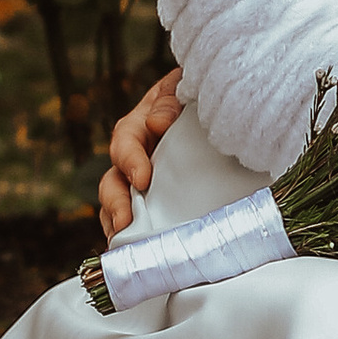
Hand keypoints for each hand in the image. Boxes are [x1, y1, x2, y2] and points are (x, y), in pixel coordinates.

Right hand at [98, 66, 182, 240]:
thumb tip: (157, 123)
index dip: (130, 160)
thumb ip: (170, 99)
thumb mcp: (184, 87)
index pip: (125, 141)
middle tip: (123, 221)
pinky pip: (139, 220)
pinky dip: (134, 236)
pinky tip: (138, 251)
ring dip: (117, 224)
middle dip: (115, 202)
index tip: (142, 179)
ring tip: (123, 242)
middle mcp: (136, 156)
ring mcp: (144, 182)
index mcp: (140, 125)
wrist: (224, 109)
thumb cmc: (198, 96)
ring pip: (119, 204)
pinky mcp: (158, 201)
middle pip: (114, 180)